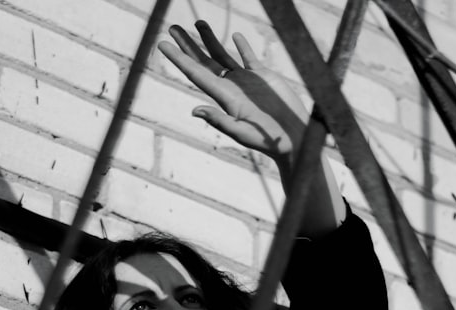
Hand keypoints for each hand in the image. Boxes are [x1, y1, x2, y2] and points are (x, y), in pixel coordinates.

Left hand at [158, 21, 306, 159]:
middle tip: (172, 28)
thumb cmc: (268, 140)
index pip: (195, 73)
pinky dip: (242, 46)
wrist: (293, 138)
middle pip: (203, 62)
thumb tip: (194, 110)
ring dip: (210, 40)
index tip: (162, 44)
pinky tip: (235, 37)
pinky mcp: (263, 77)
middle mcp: (231, 87)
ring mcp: (246, 81)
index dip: (178, 58)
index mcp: (223, 97)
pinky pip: (249, 58)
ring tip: (198, 23)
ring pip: (223, 56)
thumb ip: (219, 120)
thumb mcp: (241, 132)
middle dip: (188, 45)